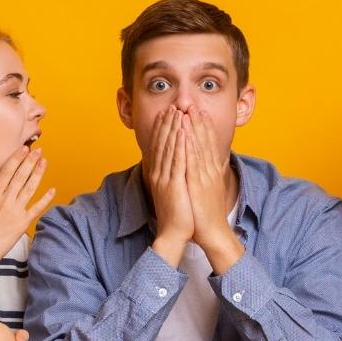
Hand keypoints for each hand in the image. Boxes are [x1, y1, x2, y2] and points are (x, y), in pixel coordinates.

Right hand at [0, 145, 53, 271]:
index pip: (6, 172)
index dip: (16, 159)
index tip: (23, 149)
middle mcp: (6, 201)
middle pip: (20, 176)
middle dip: (30, 161)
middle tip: (38, 150)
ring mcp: (16, 212)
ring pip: (30, 189)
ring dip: (38, 174)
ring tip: (44, 162)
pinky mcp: (22, 224)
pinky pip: (37, 209)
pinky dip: (45, 199)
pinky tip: (52, 190)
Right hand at [142, 108, 193, 245]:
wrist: (174, 233)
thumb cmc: (178, 214)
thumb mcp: (173, 191)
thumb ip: (173, 176)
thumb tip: (177, 165)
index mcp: (158, 175)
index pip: (159, 147)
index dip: (162, 129)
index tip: (166, 114)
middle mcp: (159, 174)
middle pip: (162, 144)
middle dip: (167, 124)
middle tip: (171, 107)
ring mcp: (165, 179)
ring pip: (169, 149)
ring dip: (173, 129)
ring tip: (177, 112)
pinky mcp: (174, 185)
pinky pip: (177, 161)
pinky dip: (179, 145)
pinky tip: (182, 132)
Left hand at [185, 107, 241, 267]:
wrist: (213, 233)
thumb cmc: (207, 215)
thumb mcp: (208, 191)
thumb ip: (206, 178)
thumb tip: (204, 169)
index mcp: (211, 172)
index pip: (208, 145)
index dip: (204, 128)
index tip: (199, 113)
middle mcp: (209, 171)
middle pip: (205, 142)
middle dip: (199, 122)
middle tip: (194, 105)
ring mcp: (204, 176)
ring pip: (199, 147)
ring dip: (194, 128)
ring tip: (188, 112)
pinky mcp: (198, 184)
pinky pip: (193, 161)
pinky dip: (189, 145)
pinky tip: (185, 133)